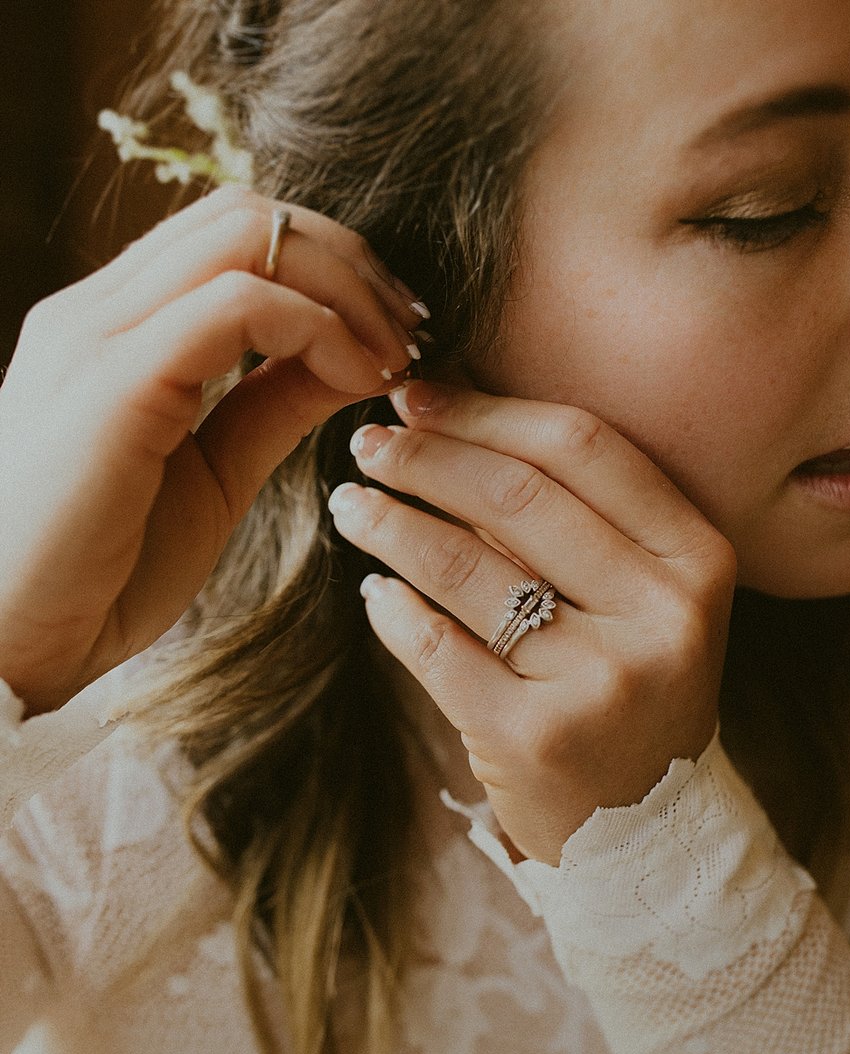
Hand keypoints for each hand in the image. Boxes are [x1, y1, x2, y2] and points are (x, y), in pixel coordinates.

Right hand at [0, 185, 423, 715]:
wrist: (9, 644)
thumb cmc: (97, 577)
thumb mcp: (211, 477)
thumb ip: (269, 408)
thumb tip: (347, 363)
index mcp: (115, 329)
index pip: (233, 238)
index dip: (331, 268)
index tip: (395, 333)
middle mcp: (98, 310)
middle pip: (247, 214)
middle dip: (351, 261)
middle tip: (412, 331)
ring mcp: (97, 334)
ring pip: (247, 236)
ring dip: (346, 287)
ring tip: (394, 358)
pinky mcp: (113, 380)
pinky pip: (237, 306)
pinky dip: (319, 329)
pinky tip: (358, 381)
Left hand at [328, 380, 736, 863]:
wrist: (648, 830)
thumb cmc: (633, 691)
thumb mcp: (645, 599)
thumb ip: (580, 519)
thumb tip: (451, 421)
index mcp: (698, 560)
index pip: (581, 448)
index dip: (486, 411)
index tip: (420, 396)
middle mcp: (662, 615)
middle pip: (516, 496)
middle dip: (425, 457)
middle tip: (368, 442)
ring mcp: (600, 681)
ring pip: (464, 567)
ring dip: (390, 523)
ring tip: (353, 505)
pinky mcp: (534, 737)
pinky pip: (435, 646)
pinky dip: (391, 609)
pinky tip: (374, 589)